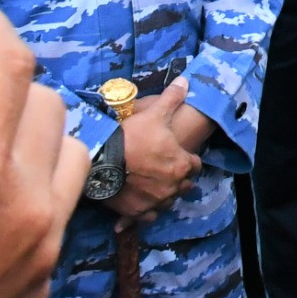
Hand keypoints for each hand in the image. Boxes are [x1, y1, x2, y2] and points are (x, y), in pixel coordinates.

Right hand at [108, 79, 201, 222]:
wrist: (101, 161)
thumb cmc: (131, 136)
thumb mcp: (154, 113)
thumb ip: (172, 98)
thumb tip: (186, 81)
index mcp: (181, 165)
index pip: (195, 165)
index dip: (188, 159)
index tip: (180, 154)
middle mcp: (172, 187)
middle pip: (184, 186)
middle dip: (179, 178)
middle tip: (167, 170)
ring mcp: (155, 202)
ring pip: (168, 202)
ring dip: (165, 195)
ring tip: (156, 186)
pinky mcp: (137, 212)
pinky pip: (148, 216)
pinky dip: (147, 210)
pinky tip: (142, 202)